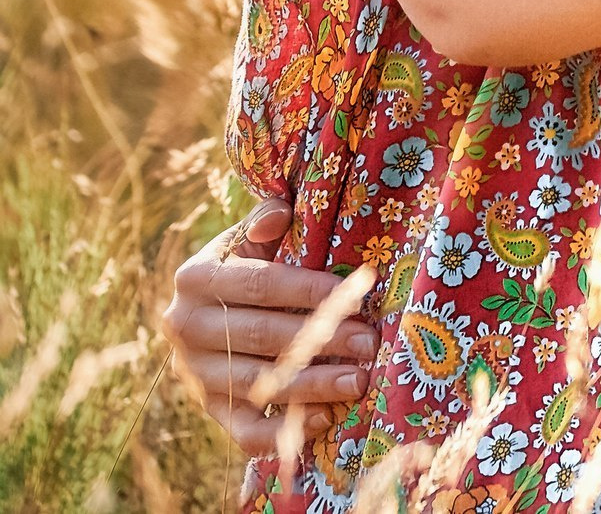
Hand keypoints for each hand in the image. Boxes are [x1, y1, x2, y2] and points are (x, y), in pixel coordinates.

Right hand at [160, 198, 374, 455]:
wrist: (210, 309)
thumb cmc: (247, 263)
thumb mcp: (249, 237)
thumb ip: (264, 222)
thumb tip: (278, 215)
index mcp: (196, 279)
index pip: (258, 286)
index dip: (309, 290)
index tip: (357, 294)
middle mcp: (185, 328)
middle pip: (259, 336)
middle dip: (319, 340)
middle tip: (368, 343)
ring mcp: (193, 373)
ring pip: (254, 383)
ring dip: (310, 385)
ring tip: (358, 381)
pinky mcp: (207, 408)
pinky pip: (241, 428)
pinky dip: (278, 432)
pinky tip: (322, 422)